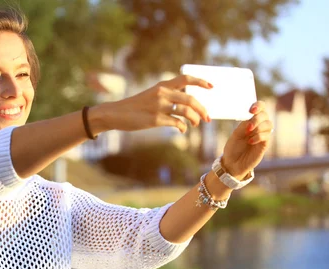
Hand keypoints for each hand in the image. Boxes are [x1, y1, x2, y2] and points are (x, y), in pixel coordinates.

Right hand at [96, 75, 211, 133]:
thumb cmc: (135, 106)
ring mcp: (158, 106)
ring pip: (186, 111)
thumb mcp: (151, 95)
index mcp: (162, 86)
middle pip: (190, 99)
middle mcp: (162, 94)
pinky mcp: (155, 119)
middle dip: (202, 109)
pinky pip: (176, 123)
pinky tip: (182, 129)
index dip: (200, 82)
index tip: (212, 87)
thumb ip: (167, 96)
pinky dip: (183, 127)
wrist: (116, 113)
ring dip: (195, 119)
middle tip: (208, 118)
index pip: (185, 78)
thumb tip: (186, 105)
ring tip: (195, 124)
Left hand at [221, 101, 273, 178]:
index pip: (259, 107)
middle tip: (248, 127)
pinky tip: (250, 142)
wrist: (233, 163)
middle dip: (257, 118)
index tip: (251, 110)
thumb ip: (244, 125)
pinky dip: (258, 137)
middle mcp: (258, 125)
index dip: (258, 106)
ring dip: (259, 127)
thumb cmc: (233, 147)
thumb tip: (251, 117)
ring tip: (248, 133)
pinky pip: (267, 136)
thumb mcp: (236, 134)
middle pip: (265, 115)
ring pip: (269, 124)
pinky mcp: (265, 144)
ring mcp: (262, 134)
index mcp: (250, 120)